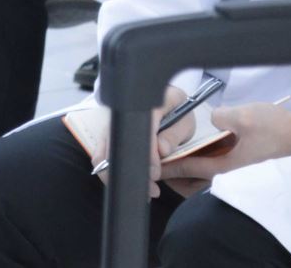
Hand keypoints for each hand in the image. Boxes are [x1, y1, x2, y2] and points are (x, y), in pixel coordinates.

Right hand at [86, 85, 198, 200]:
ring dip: (123, 175)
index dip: (148, 155)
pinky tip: (141, 182)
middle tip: (151, 189)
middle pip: (114, 144)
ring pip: (105, 155)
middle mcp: (121, 113)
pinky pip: (107, 157)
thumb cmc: (176, 109)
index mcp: (144, 104)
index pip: (140, 130)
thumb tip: (161, 150)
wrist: (165, 101)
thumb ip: (174, 134)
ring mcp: (112, 125)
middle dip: (129, 171)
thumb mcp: (184, 120)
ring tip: (149, 190)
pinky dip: (120, 172)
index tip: (155, 173)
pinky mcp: (109, 136)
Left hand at [158, 103, 290, 191]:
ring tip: (177, 160)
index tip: (152, 164)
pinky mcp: (245, 171)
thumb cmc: (276, 128)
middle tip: (160, 165)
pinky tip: (202, 154)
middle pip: (193, 184)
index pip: (187, 169)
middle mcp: (229, 176)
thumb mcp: (245, 116)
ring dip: (189, 175)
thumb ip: (220, 116)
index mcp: (225, 167)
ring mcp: (237, 176)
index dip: (167, 166)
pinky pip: (217, 176)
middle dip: (174, 177)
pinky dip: (204, 170)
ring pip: (205, 183)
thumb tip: (211, 118)